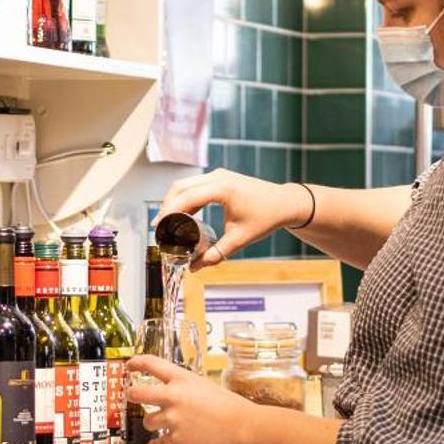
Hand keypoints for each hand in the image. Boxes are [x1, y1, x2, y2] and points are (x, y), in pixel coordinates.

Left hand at [124, 355, 251, 443]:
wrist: (241, 427)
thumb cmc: (227, 405)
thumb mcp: (203, 384)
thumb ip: (182, 385)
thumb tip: (168, 388)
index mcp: (181, 379)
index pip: (151, 364)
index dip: (136, 363)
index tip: (130, 365)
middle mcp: (174, 396)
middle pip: (137, 393)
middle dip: (131, 394)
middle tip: (131, 395)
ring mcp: (173, 419)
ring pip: (147, 421)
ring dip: (152, 422)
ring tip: (162, 423)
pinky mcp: (177, 438)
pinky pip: (158, 442)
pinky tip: (156, 443)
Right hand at [158, 169, 307, 269]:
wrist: (285, 202)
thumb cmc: (266, 217)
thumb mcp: (240, 238)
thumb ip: (216, 254)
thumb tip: (195, 268)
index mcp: (222, 189)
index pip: (186, 198)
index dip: (169, 213)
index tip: (158, 227)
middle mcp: (218, 177)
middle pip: (180, 187)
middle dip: (166, 206)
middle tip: (158, 227)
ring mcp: (219, 175)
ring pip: (186, 184)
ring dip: (174, 201)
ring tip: (166, 222)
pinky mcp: (220, 177)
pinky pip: (195, 185)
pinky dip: (185, 198)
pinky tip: (180, 214)